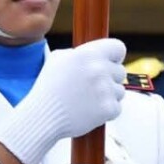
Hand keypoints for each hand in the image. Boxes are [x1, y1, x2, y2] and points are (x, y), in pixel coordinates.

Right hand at [0, 38, 127, 163]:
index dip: (115, 56)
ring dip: (108, 96)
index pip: (118, 48)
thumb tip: (98, 52)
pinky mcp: (109, 108)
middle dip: (110, 79)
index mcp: (88, 54)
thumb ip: (80, 53)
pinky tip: (89, 111)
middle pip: (120, 71)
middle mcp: (99, 69)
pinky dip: (106, 112)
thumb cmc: (49, 87)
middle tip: (92, 87)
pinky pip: (117, 108)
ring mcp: (106, 89)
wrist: (43, 115)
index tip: (111, 63)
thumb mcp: (58, 59)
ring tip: (87, 100)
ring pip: (120, 91)